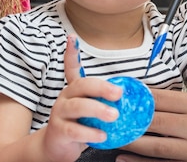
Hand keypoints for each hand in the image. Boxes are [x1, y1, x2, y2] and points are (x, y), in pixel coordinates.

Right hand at [41, 35, 122, 161]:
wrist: (55, 148)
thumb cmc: (78, 126)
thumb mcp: (90, 112)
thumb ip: (105, 104)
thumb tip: (131, 98)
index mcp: (74, 91)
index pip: (71, 68)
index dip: (71, 53)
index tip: (72, 38)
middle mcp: (65, 98)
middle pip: (81, 86)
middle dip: (100, 87)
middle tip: (117, 94)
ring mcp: (59, 113)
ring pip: (77, 106)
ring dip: (97, 109)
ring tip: (113, 116)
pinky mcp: (58, 131)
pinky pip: (73, 130)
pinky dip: (89, 133)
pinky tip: (101, 136)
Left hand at [115, 89, 186, 160]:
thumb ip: (173, 99)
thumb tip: (137, 94)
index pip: (160, 99)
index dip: (137, 98)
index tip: (118, 97)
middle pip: (156, 123)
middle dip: (130, 121)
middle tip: (109, 119)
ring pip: (157, 146)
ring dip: (131, 143)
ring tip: (113, 139)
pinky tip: (123, 158)